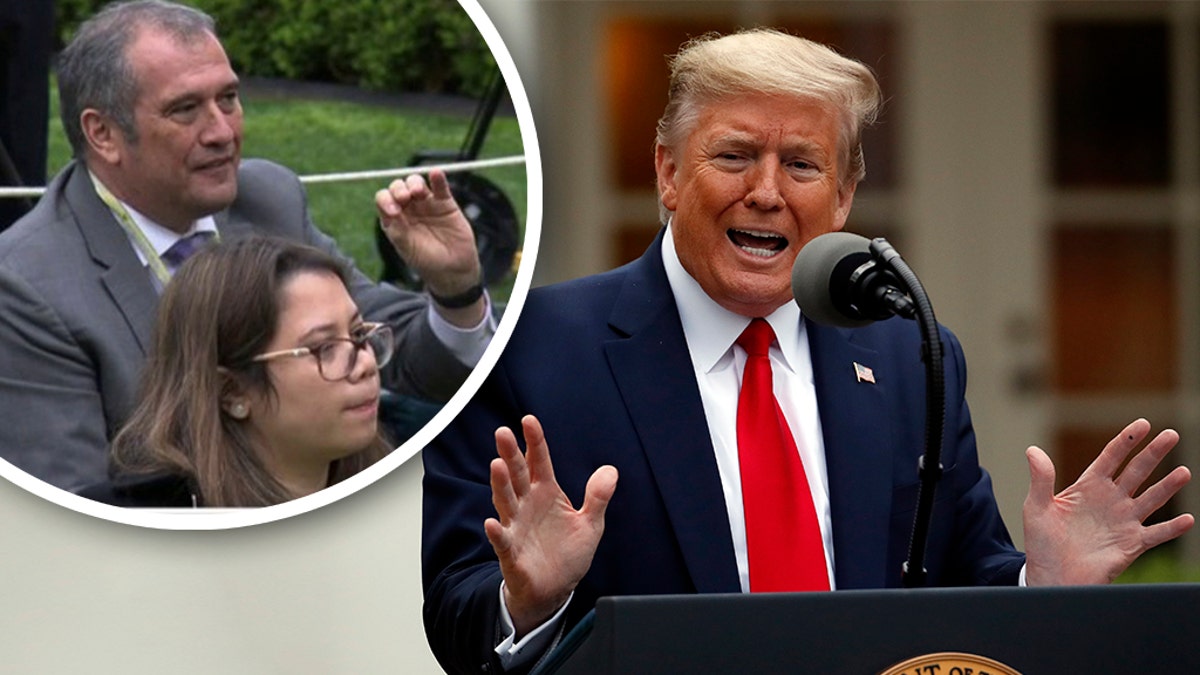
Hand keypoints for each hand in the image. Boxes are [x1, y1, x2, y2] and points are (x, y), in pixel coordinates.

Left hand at [375, 170, 483, 324]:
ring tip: (418, 192)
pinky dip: (437, 178)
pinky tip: (435, 174)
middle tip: (405, 199)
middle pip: (398, 188)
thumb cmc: (428, 263)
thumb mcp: (407, 249)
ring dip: (414, 183)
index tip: (394, 211)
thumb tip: (389, 211)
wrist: (454, 271)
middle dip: (399, 189)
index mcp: (395, 219)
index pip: (384, 200)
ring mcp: (427, 204)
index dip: (386, 200)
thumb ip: (397, 230)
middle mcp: (409, 209)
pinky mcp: (445, 203)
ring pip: (416, 183)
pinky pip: (440, 186)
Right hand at [485, 415, 617, 638]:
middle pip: (518, 475)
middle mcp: (527, 505)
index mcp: (546, 493)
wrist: (554, 590)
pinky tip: (492, 523)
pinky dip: (497, 533)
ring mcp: (517, 527)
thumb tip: (611, 470)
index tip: (529, 421)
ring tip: (497, 465)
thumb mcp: (591, 524)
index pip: (539, 462)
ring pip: (506, 501)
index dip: (534, 442)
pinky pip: (503, 542)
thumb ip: (598, 497)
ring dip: (501, 484)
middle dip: (510, 454)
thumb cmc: (567, 553)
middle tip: (503, 433)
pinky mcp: (511, 553)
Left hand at [1023, 418, 1193, 585]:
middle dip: (1153, 453)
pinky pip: (1155, 534)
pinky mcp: (1131, 544)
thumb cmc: (1042, 543)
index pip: (1110, 458)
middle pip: (1136, 471)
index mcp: (1088, 487)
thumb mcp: (1036, 508)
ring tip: (1184, 472)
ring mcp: (1123, 521)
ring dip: (1167, 486)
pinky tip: (1186, 520)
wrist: (1051, 577)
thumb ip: (1040, 480)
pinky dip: (1171, 528)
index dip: (1126, 440)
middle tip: (1172, 434)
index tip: (1143, 423)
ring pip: (1151, 499)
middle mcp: (1110, 500)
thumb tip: (1032, 450)